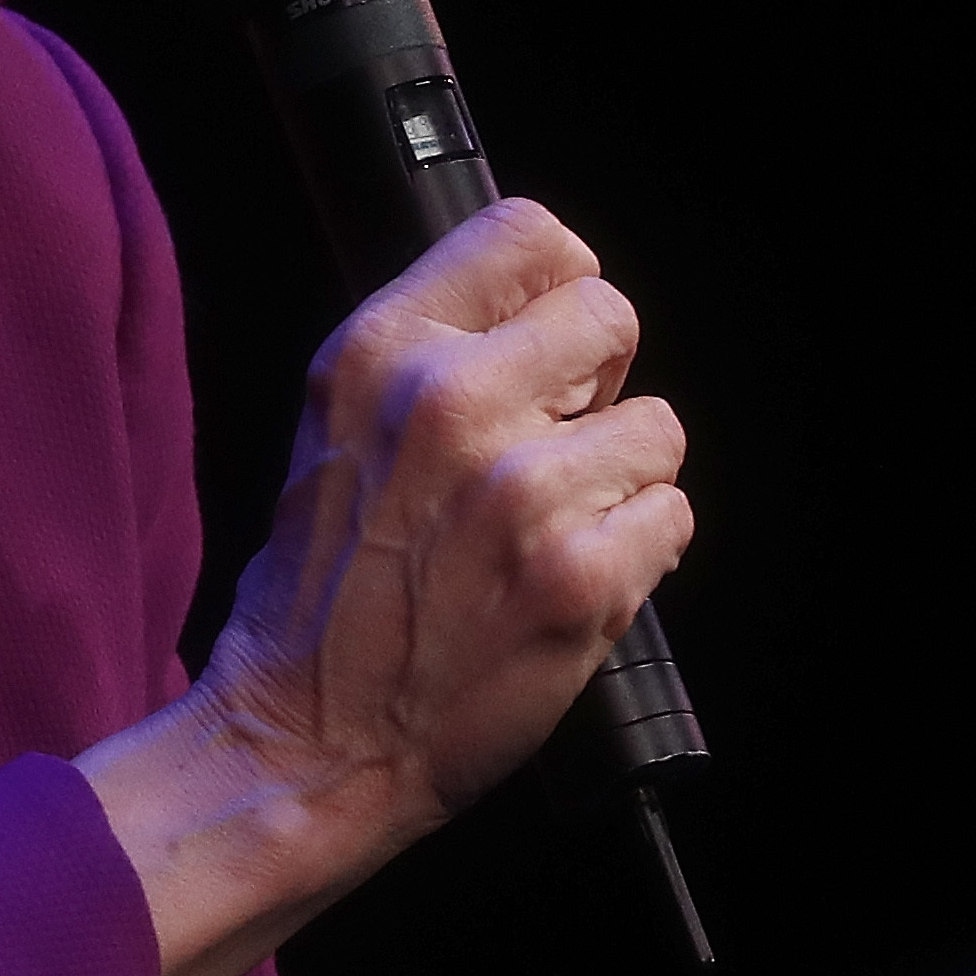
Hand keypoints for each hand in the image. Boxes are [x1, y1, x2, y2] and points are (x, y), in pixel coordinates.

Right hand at [199, 198, 692, 836]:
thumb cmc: (322, 594)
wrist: (304, 743)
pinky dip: (636, 557)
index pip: (531, 232)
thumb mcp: (337, 426)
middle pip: (610, 314)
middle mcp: (449, 400)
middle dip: (597, 386)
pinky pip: (671, 517)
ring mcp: (521, 489)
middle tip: (547, 454)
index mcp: (381, 351)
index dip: (559, 289)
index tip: (550, 348)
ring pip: (655, 428)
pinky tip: (564, 587)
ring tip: (542, 537)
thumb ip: (431, 353)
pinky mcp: (579, 575)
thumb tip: (543, 303)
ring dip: (617, 484)